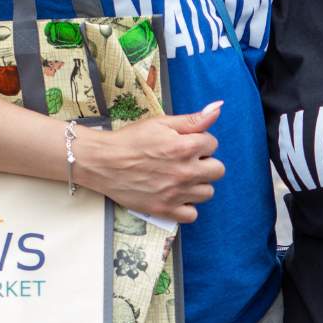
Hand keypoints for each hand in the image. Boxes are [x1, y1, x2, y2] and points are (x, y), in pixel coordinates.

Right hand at [73, 102, 225, 221]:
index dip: (200, 142)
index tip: (184, 144)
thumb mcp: (162, 123)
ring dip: (198, 185)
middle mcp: (185, 171)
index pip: (213, 144)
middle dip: (205, 163)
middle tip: (185, 161)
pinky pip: (192, 215)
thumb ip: (194, 119)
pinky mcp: (165, 210)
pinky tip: (176, 196)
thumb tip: (219, 107)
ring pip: (208, 193)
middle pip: (217, 170)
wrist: (103, 162)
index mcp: (186, 147)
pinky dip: (187, 207)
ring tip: (180, 178)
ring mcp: (176, 193)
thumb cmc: (131, 140)